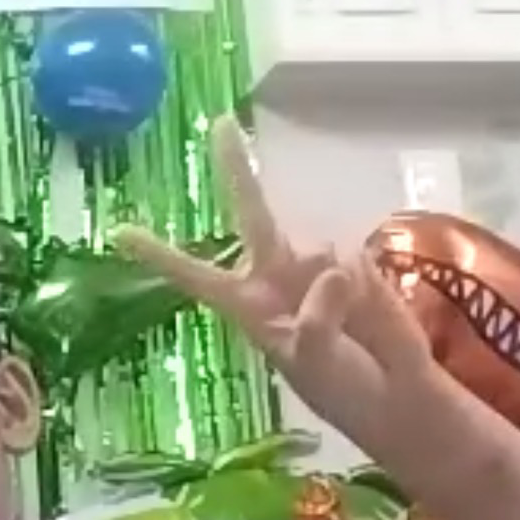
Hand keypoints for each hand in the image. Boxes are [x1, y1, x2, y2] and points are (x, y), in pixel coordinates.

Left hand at [114, 117, 439, 469]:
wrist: (398, 397)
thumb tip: (334, 270)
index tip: (120, 232)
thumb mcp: (314, 364)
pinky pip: (357, 260)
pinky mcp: (359, 264)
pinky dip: (366, 287)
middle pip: (252, 216)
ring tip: (352, 332)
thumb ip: (316, 320)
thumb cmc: (342, 389)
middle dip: (239, 171)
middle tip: (221, 123)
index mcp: (248, 307)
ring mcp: (318, 268)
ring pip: (321, 251)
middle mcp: (276, 277)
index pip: (196, 275)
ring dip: (338, 289)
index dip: (161, 254)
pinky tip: (371, 314)